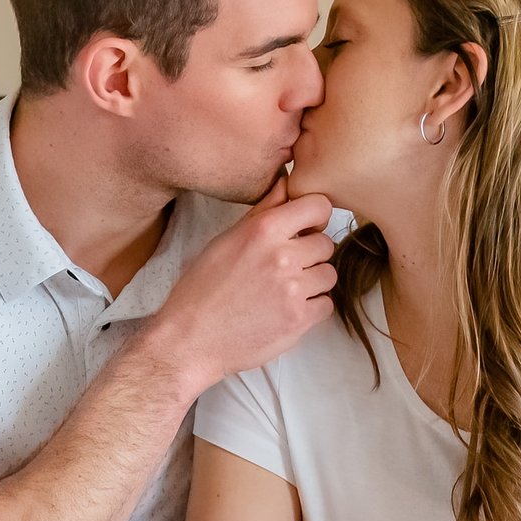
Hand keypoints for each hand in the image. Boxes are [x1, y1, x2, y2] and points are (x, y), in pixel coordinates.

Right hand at [147, 179, 337, 392]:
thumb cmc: (202, 290)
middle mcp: (282, 256)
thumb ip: (262, 212)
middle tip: (286, 267)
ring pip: (329, 274)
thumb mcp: (226, 240)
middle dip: (310, 254)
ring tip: (285, 291)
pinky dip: (311, 309)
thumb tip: (285, 181)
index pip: (319, 206)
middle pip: (326, 244)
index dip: (315, 217)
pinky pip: (326, 305)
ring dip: (313, 282)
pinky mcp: (299, 319)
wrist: (191, 340)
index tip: (305, 229)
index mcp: (263, 230)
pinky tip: (285, 310)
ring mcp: (293, 289)